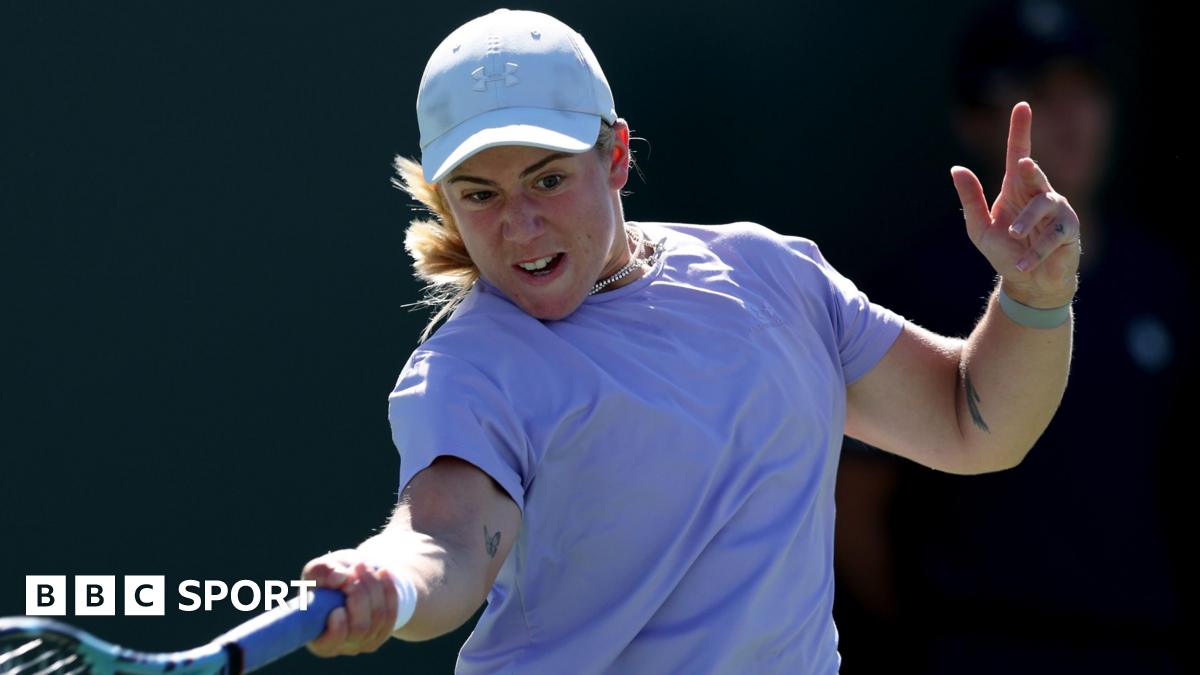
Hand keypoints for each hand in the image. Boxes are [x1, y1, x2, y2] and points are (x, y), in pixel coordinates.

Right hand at [301, 549, 399, 656]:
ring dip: (373, 586)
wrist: (353, 577)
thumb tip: (339, 578)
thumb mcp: (318, 569)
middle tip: (356, 568)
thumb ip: (320, 571)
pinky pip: (391, 612)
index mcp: (316, 636)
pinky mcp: (382, 632)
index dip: (337, 630)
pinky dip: (389, 590)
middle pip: (359, 627)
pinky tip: (384, 572)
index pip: (327, 644)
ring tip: (364, 566)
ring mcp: (364, 641)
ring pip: (378, 617)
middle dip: (360, 594)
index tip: (338, 609)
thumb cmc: (327, 578)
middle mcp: (341, 645)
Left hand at [950, 101, 1080, 306]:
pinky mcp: (1069, 231)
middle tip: (1021, 165)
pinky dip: (1035, 251)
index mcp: (1016, 189)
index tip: (1022, 106)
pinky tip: (1022, 263)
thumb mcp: (980, 228)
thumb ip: (971, 199)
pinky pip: (1053, 235)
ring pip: (1044, 205)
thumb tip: (956, 169)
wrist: (1027, 283)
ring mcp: (1057, 211)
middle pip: (1035, 173)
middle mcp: (1039, 194)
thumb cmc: (1005, 252)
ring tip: (1012, 236)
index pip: (1017, 154)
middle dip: (1030, 169)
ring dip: (1026, 222)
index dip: (1020, 130)